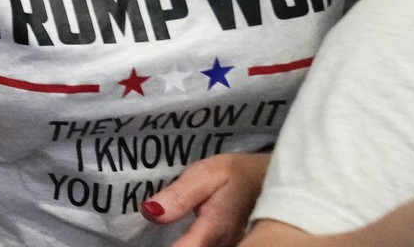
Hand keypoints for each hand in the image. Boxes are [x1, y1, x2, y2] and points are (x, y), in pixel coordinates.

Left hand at [142, 151, 268, 246]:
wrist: (270, 180)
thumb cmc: (236, 175)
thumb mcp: (204, 175)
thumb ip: (177, 196)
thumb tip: (148, 212)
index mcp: (212, 232)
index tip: (143, 241)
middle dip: (178, 245)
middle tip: (154, 231)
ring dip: (186, 243)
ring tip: (174, 231)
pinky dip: (193, 243)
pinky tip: (187, 236)